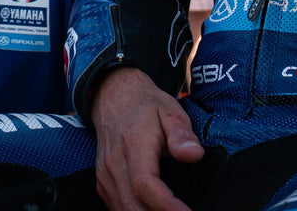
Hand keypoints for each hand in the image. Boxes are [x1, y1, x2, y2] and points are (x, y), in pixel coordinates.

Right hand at [91, 68, 202, 210]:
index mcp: (134, 144)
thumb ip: (182, 134)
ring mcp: (105, 173)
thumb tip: (194, 154)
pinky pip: (116, 206)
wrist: (115, 97)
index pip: (144, 183)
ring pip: (123, 209)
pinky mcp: (103, 180)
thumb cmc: (147, 106)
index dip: (165, 205)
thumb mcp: (171, 111)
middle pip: (132, 205)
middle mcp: (114, 161)